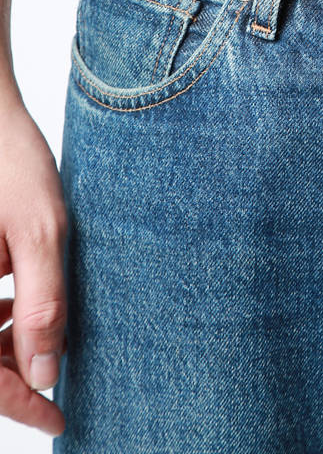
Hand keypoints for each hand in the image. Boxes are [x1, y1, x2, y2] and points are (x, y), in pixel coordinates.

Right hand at [0, 88, 66, 436]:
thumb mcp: (41, 233)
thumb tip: (49, 375)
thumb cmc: (10, 163)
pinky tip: (22, 304)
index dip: (19, 406)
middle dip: (13, 378)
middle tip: (58, 384)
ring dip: (4, 347)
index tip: (57, 420)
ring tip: (50, 341)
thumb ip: (44, 306)